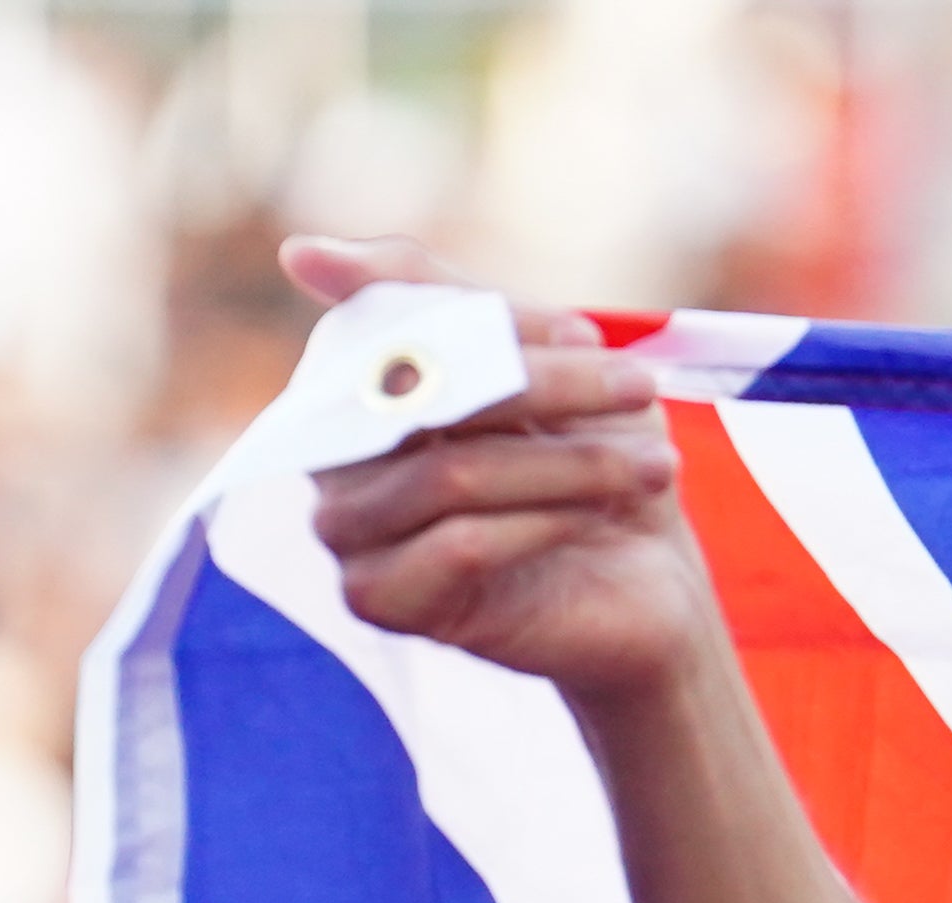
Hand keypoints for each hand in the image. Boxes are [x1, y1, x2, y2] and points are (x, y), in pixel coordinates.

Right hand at [286, 235, 719, 712]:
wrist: (648, 589)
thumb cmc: (589, 464)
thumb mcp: (536, 361)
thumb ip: (438, 299)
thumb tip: (300, 253)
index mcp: (354, 384)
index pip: (389, 325)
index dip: (492, 324)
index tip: (585, 333)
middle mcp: (330, 455)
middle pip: (421, 395)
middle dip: (544, 385)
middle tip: (639, 385)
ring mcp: (346, 532)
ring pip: (452, 473)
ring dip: (569, 464)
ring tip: (651, 463)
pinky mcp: (382, 600)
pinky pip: (461, 543)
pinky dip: (546, 521)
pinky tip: (600, 517)